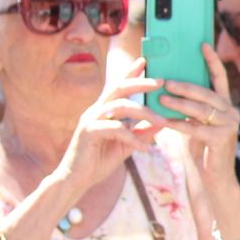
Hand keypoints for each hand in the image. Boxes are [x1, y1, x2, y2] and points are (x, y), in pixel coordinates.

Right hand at [55, 59, 164, 194]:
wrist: (77, 180)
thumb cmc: (99, 160)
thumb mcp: (126, 145)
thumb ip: (141, 133)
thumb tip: (162, 123)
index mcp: (104, 110)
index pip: (118, 86)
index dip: (130, 72)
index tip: (144, 60)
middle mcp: (96, 110)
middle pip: (119, 88)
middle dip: (140, 82)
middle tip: (160, 82)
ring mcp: (90, 120)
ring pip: (120, 106)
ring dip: (145, 113)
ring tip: (163, 122)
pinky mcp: (88, 132)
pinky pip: (115, 129)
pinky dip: (134, 137)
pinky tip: (146, 148)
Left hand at [154, 43, 239, 191]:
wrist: (214, 179)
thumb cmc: (202, 150)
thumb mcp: (196, 124)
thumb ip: (190, 108)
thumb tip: (169, 86)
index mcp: (226, 105)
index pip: (220, 78)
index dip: (212, 60)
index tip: (202, 44)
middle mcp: (232, 112)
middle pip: (207, 93)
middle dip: (185, 86)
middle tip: (165, 81)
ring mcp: (229, 126)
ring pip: (201, 110)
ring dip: (178, 104)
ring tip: (161, 100)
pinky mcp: (222, 140)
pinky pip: (195, 128)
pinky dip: (178, 124)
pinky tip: (164, 121)